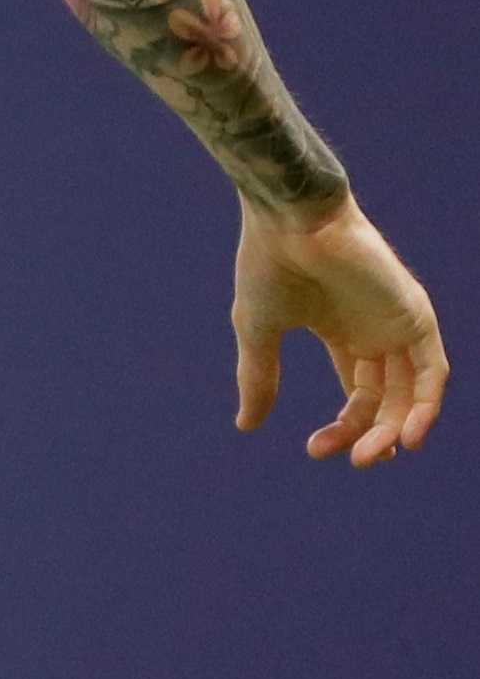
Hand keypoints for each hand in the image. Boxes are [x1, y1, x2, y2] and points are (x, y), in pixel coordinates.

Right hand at [232, 195, 446, 464]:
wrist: (289, 219)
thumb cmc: (268, 264)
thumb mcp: (259, 330)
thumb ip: (259, 377)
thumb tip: (246, 425)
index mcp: (342, 331)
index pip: (357, 393)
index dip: (342, 427)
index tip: (314, 449)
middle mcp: (375, 330)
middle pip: (385, 398)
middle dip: (369, 434)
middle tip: (352, 460)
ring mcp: (397, 323)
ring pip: (411, 391)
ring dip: (396, 427)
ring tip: (375, 455)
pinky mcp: (415, 315)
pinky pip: (432, 371)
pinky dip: (425, 405)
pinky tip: (406, 435)